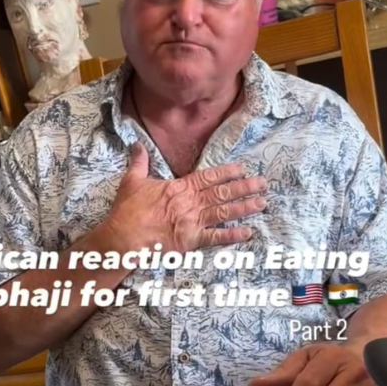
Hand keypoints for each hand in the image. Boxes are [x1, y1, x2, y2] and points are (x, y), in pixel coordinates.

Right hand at [98, 143, 266, 252]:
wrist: (123, 237)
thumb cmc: (127, 210)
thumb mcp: (131, 181)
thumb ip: (139, 162)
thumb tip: (138, 144)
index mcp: (179, 188)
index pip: (208, 176)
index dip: (227, 172)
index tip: (243, 169)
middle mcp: (191, 203)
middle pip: (223, 193)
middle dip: (245, 187)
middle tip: (263, 184)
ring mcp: (193, 222)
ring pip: (225, 212)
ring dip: (245, 207)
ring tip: (262, 203)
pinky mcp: (191, 241)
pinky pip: (216, 237)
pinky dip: (233, 235)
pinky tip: (248, 232)